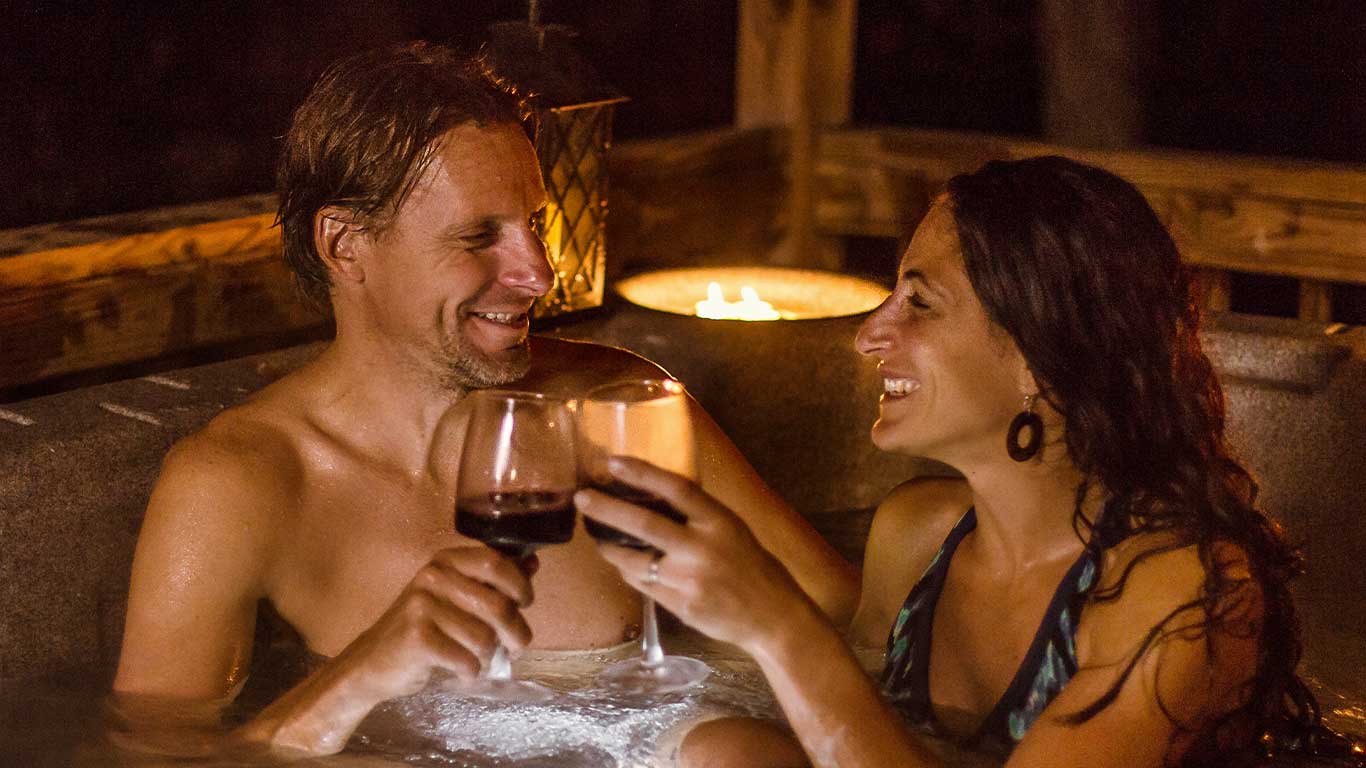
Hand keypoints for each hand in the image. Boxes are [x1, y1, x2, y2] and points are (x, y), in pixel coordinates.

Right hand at [333, 547, 534, 701]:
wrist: (372, 661)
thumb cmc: (424, 627)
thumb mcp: (456, 596)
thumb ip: (493, 581)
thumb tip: (532, 562)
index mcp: (447, 560)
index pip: (495, 561)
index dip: (520, 584)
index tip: (526, 602)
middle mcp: (433, 576)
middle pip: (498, 605)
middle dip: (517, 632)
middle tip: (517, 645)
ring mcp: (422, 605)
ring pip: (484, 637)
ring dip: (491, 655)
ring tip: (480, 658)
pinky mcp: (416, 637)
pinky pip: (466, 659)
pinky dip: (471, 671)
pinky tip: (463, 670)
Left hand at [574, 457, 816, 654]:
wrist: (772, 616)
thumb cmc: (751, 566)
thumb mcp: (732, 529)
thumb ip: (698, 516)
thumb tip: (653, 498)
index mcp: (720, 522)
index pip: (676, 488)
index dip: (643, 472)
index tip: (613, 461)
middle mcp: (702, 549)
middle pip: (644, 525)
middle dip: (607, 509)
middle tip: (582, 498)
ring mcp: (689, 580)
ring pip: (634, 561)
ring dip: (610, 548)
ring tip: (598, 537)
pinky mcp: (679, 606)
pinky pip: (643, 585)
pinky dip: (630, 572)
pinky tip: (624, 565)